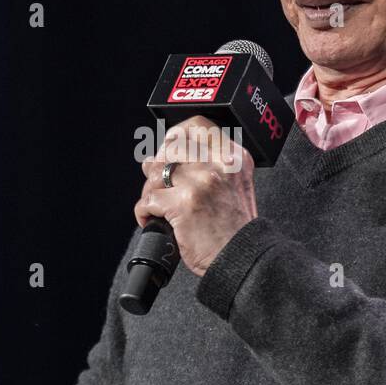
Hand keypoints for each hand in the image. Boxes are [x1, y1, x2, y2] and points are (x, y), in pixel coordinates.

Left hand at [134, 115, 257, 276]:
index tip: (168, 147)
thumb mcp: (236, 185)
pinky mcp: (183, 203)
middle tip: (158, 182)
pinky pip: (148, 199)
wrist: (241, 258)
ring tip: (157, 205)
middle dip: (158, 164)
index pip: (198, 126)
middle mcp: (219, 164)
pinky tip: (153, 220)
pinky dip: (144, 212)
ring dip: (150, 190)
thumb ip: (213, 164)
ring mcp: (201, 182)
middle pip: (171, 147)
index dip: (176, 136)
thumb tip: (172, 154)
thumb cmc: (235, 229)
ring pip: (156, 171)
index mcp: (234, 157)